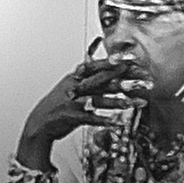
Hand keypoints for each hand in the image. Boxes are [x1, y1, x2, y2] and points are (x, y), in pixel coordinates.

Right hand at [13, 52, 130, 154]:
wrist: (39, 123)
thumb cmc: (58, 104)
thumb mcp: (70, 85)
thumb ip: (88, 76)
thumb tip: (105, 65)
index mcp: (75, 77)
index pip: (96, 66)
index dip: (114, 62)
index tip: (131, 59)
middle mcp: (75, 87)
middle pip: (103, 81)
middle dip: (125, 79)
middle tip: (144, 78)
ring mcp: (74, 102)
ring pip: (100, 100)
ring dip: (120, 101)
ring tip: (137, 102)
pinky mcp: (73, 117)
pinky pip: (91, 119)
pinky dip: (104, 121)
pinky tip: (118, 123)